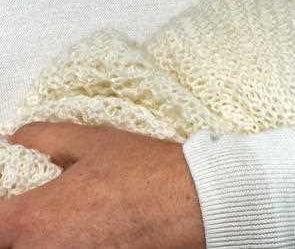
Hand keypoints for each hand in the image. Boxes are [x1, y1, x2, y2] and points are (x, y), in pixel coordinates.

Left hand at [0, 122, 205, 248]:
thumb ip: (44, 138)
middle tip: (38, 217)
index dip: (1, 217)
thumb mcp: (92, 141)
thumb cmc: (145, 173)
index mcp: (32, 220)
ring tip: (72, 225)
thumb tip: (18, 138)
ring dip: (45, 242)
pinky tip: (94, 232)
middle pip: (11, 247)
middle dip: (19, 234)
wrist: (194, 202)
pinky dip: (73, 246)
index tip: (12, 205)